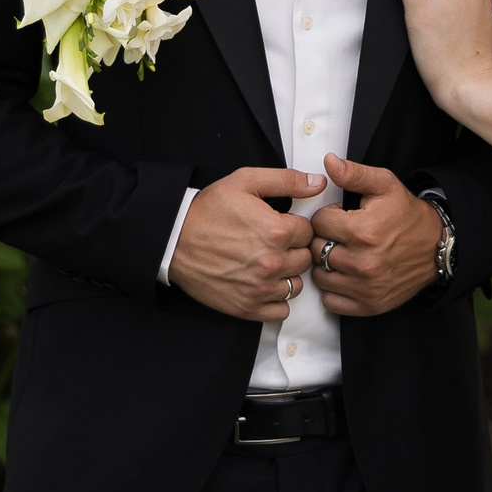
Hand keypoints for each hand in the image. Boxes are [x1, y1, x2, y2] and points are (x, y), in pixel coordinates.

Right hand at [169, 167, 324, 320]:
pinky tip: (263, 284)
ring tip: (266, 263)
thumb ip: (287, 180)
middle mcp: (272, 263)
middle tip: (272, 243)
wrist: (173, 240)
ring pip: (296, 285)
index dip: (294, 227)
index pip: (308, 232)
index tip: (280, 226)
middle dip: (293, 250)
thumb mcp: (245, 182)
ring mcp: (260, 289)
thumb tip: (318, 183)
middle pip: (305, 259)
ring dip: (286, 275)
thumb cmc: (207, 211)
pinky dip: (276, 300)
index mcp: (276, 232)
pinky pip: (281, 311)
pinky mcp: (247, 307)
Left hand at [309, 155, 443, 314]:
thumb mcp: (385, 186)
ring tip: (342, 254)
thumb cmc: (407, 215)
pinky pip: (332, 301)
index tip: (339, 217)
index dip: (326, 217)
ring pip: (319, 277)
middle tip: (340, 236)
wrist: (437, 247)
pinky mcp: (369, 305)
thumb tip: (329, 162)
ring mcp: (365, 287)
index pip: (318, 223)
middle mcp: (363, 263)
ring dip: (326, 265)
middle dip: (323, 239)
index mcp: (363, 231)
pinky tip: (346, 275)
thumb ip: (354, 174)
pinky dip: (334, 289)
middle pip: (316, 250)